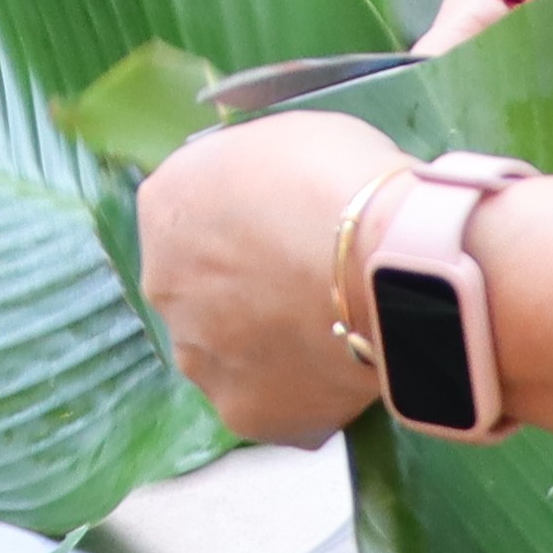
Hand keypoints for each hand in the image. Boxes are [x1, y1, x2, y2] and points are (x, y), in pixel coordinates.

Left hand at [138, 108, 414, 446]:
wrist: (390, 262)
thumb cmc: (343, 182)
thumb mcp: (282, 140)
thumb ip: (253, 179)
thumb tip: (264, 200)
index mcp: (166, 206)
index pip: (190, 218)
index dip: (243, 227)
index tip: (285, 232)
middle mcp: (163, 285)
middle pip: (199, 290)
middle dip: (244, 290)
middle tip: (308, 286)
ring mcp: (198, 356)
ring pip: (225, 352)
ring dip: (263, 346)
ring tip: (330, 333)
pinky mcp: (242, 412)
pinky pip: (270, 402)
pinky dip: (299, 392)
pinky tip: (341, 372)